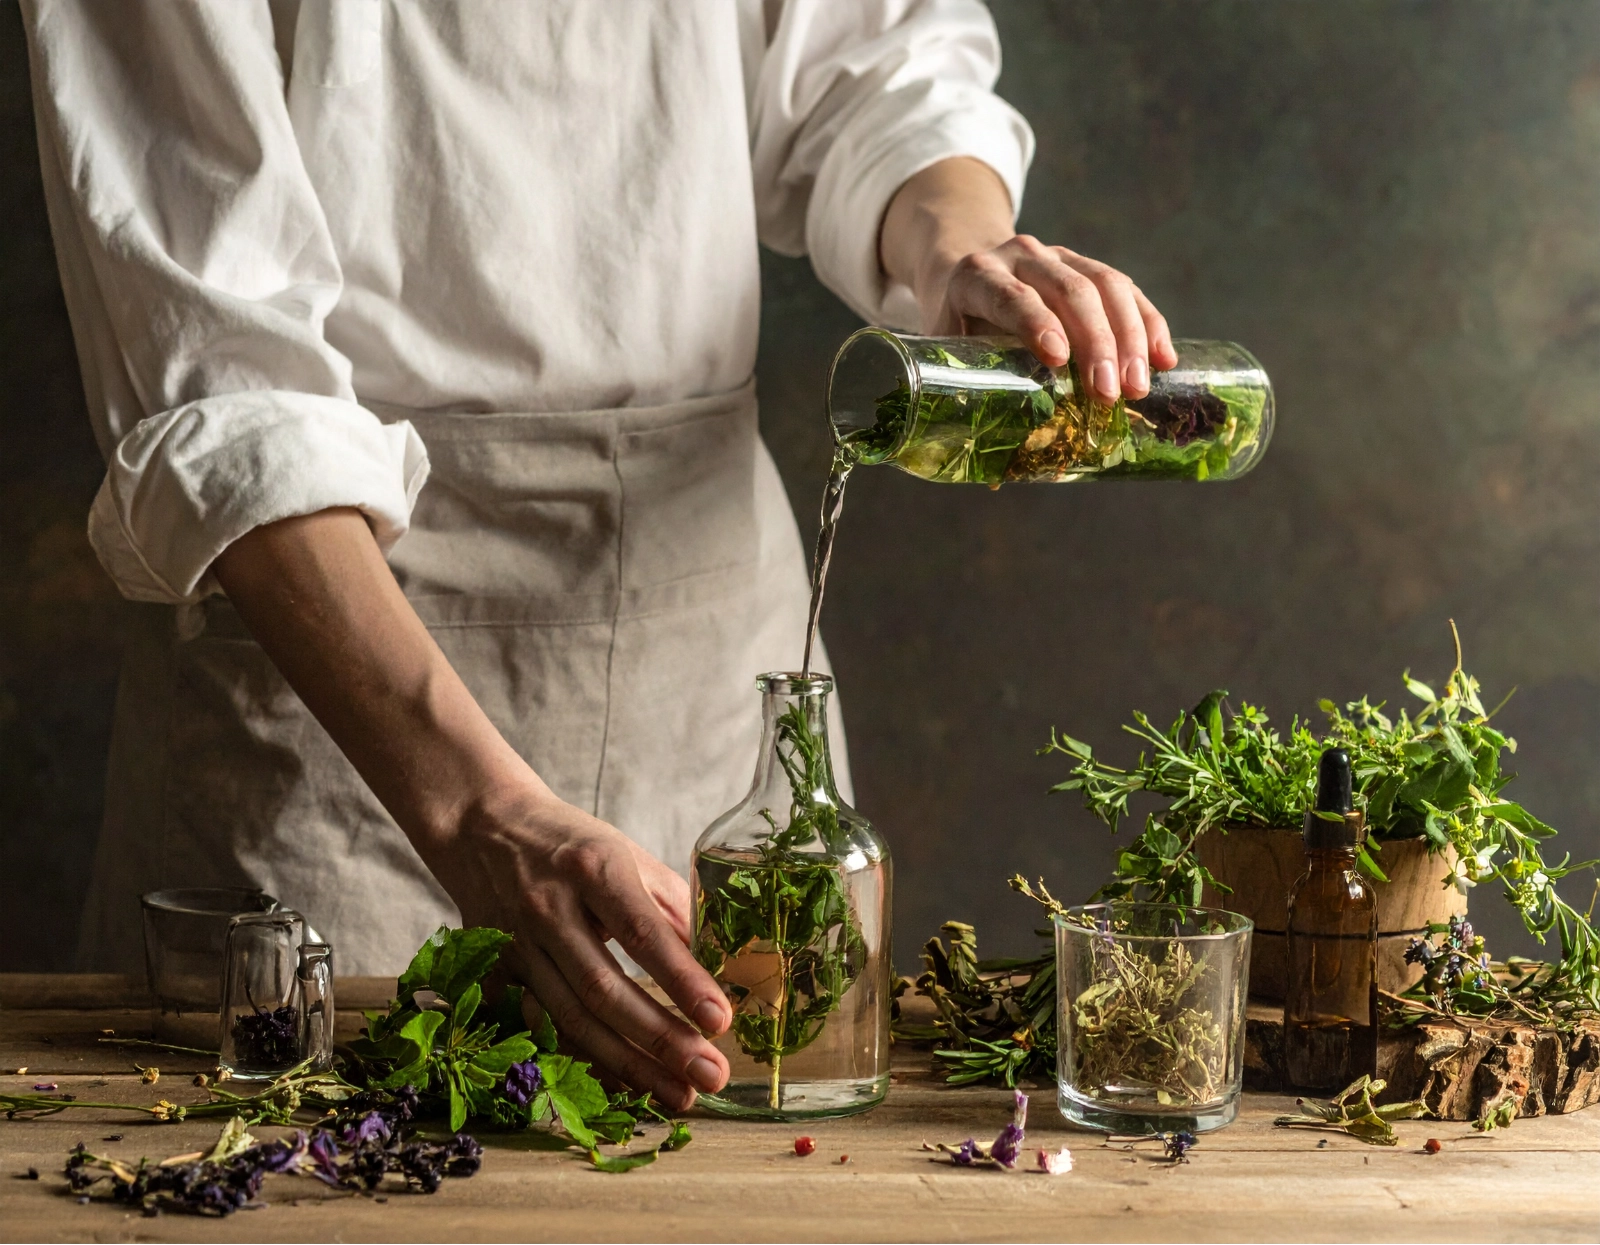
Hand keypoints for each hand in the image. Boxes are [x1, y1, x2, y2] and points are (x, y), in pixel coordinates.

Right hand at [441, 784, 732, 1111]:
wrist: (483, 827)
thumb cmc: (571, 843)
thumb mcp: (628, 854)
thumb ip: (671, 907)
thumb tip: (717, 964)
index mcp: (592, 868)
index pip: (643, 933)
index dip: (682, 980)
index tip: (721, 1020)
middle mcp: (549, 908)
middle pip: (606, 989)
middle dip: (662, 1040)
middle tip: (712, 1076)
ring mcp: (516, 946)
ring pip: (574, 1019)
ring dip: (630, 1066)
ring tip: (680, 1094)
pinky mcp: (496, 974)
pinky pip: (545, 1029)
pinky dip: (586, 1062)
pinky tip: (626, 1085)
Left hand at [880, 157, 1176, 402]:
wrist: (967, 272)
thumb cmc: (956, 326)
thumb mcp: (944, 350)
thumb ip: (961, 392)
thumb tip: (992, 473)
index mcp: (976, 276)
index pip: (1011, 296)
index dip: (1036, 324)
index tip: (1059, 360)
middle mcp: (1020, 256)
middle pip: (1069, 291)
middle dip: (1095, 343)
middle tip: (1109, 393)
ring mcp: (1059, 256)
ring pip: (1106, 285)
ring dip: (1129, 338)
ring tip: (1138, 386)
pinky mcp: (1088, 264)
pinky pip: (1127, 289)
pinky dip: (1148, 323)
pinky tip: (1164, 359)